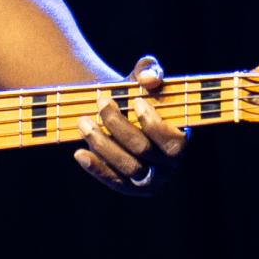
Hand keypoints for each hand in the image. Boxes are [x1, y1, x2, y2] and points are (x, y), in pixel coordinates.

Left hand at [73, 56, 187, 195]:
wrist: (118, 116)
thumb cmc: (136, 96)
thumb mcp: (143, 79)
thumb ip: (149, 71)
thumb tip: (149, 78)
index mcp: (180, 142)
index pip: (171, 141)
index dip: (152, 122)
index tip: (134, 101)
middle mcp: (168, 167)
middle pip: (142, 150)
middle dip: (118, 125)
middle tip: (101, 102)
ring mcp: (148, 181)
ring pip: (127, 167)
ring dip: (102, 144)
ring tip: (83, 122)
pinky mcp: (127, 187)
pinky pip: (112, 180)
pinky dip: (95, 167)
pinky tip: (79, 153)